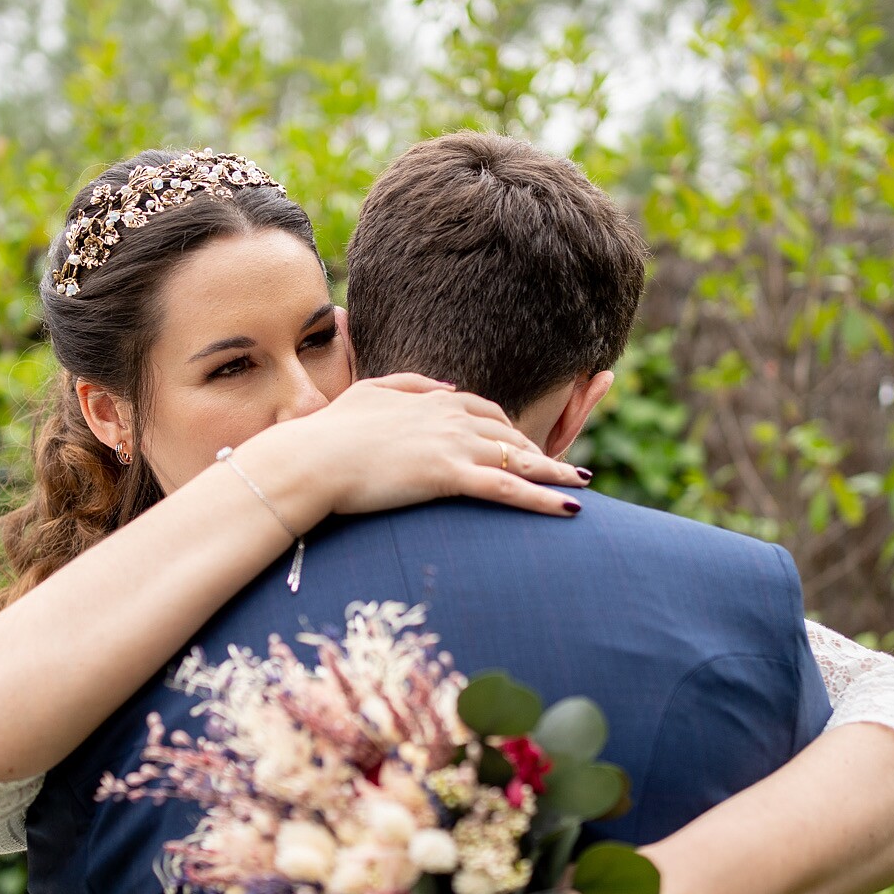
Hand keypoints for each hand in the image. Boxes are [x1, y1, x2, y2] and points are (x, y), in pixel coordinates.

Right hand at [239, 374, 589, 523]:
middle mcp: (451, 417)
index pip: (485, 411)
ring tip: (581, 485)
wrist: (312, 457)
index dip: (508, 429)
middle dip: (540, 451)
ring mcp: (453, 445)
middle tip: (565, 468)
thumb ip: (409, 384)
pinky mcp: (449, 475)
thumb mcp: (370, 392)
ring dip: (555, 473)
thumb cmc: (331, 431)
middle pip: (510, 434)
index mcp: (433, 399)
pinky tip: (569, 510)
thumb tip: (446, 386)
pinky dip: (542, 498)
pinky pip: (507, 488)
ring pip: (518, 459)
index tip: (524, 443)